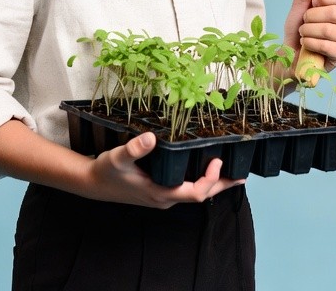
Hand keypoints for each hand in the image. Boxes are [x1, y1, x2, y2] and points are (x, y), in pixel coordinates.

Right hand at [87, 132, 243, 208]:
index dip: (210, 179)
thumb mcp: (118, 157)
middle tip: (242, 176)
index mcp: (161, 193)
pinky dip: (200, 180)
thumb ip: (134, 149)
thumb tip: (151, 137)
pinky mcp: (160, 191)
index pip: (196, 193)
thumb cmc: (106, 171)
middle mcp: (165, 198)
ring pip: (195, 193)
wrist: (93, 184)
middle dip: (221, 186)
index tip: (218, 160)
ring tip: (230, 172)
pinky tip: (203, 169)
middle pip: (201, 196)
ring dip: (213, 183)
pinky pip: (186, 189)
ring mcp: (163, 196)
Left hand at [283, 0, 335, 73]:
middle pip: (334, 12)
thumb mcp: (300, 3)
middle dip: (311, 17)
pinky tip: (308, 44)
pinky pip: (326, 45)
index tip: (314, 3)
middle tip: (305, 21)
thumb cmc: (299, 27)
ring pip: (328, 30)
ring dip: (308, 31)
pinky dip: (310, 43)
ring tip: (304, 33)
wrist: (291, 51)